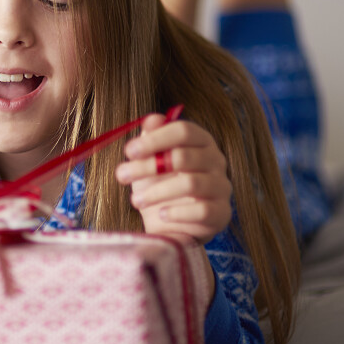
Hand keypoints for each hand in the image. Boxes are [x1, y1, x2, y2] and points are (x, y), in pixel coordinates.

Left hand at [114, 114, 232, 241]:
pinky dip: (177, 213)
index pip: (183, 131)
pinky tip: (161, 215)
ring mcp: (221, 187)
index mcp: (200, 142)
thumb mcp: (149, 161)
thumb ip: (152, 139)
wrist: (169, 224)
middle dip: (147, 166)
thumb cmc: (159, 185)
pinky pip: (202, 211)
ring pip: (190, 183)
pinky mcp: (222, 213)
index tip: (129, 151)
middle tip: (121, 175)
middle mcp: (216, 161)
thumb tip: (152, 120)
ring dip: (157, 192)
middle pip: (183, 157)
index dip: (155, 139)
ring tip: (135, 200)